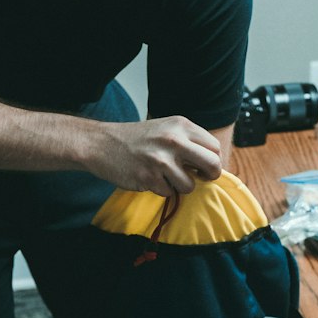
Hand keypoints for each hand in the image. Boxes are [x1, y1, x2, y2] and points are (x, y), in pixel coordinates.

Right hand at [93, 116, 222, 196]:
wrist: (103, 143)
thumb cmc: (138, 138)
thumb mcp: (166, 128)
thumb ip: (189, 141)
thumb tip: (215, 163)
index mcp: (181, 125)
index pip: (214, 147)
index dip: (213, 160)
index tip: (205, 167)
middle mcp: (173, 140)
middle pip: (212, 165)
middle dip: (210, 176)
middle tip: (200, 177)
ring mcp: (161, 160)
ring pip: (190, 185)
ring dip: (179, 185)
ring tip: (165, 175)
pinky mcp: (149, 177)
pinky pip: (168, 192)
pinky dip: (161, 189)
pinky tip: (149, 177)